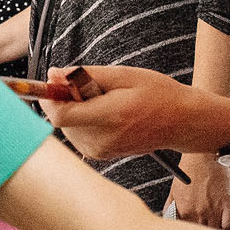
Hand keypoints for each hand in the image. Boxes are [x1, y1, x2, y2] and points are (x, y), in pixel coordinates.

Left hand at [42, 64, 229, 160]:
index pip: (60, 114)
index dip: (49, 96)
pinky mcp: (100, 155)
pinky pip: (77, 133)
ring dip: (74, 109)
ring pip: (67, 126)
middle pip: (61, 119)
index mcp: (110, 117)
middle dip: (66, 98)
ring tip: (103, 101)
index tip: (53, 80)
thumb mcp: (124, 75)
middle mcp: (102, 139)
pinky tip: (103, 112)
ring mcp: (100, 151)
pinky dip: (82, 119)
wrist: (181, 123)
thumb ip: (85, 75)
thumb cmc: (157, 94)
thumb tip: (54, 74)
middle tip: (90, 85)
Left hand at [168, 158, 229, 229]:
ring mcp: (213, 210)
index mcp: (184, 211)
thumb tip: (168, 217)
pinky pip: (229, 225)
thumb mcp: (174, 188)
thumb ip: (170, 206)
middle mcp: (198, 213)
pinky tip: (224, 226)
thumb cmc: (189, 168)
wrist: (204, 155)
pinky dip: (227, 228)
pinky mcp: (227, 204)